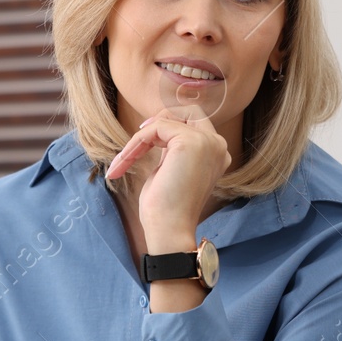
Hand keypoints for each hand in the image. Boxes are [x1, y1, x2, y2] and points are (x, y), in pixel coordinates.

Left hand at [103, 110, 230, 243]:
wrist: (169, 229)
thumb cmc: (166, 208)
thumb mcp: (170, 170)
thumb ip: (171, 149)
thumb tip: (156, 129)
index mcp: (215, 153)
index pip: (193, 121)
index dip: (165, 126)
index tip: (142, 144)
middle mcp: (218, 145)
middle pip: (187, 111)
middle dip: (157, 122)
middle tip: (136, 144)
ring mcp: (207, 142)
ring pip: (166, 120)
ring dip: (139, 139)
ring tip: (123, 161)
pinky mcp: (191, 142)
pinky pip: (156, 128)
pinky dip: (137, 142)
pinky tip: (126, 160)